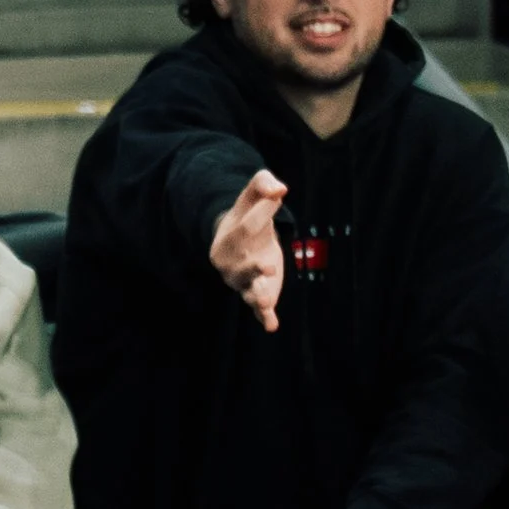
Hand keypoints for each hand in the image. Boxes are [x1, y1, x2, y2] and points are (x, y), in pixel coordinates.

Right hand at [210, 169, 288, 333]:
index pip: (247, 228)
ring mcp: (243, 281)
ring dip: (258, 297)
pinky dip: (264, 317)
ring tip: (265, 302)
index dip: (263, 212)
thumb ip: (263, 183)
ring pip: (249, 290)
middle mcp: (232, 263)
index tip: (278, 198)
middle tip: (269, 268)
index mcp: (228, 239)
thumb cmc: (248, 214)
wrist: (238, 241)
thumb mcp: (252, 195)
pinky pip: (258, 308)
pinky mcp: (258, 293)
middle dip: (255, 268)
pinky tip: (271, 325)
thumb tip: (279, 188)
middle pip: (244, 266)